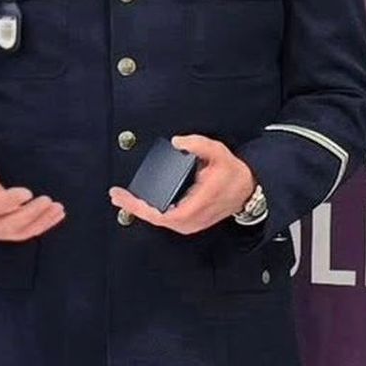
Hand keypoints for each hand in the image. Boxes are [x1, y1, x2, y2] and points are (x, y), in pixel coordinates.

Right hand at [0, 137, 65, 241]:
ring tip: (58, 207)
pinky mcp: (9, 233)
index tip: (27, 192)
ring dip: (41, 221)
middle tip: (47, 200)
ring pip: (21, 232)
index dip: (8, 202)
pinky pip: (28, 232)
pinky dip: (44, 224)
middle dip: (29, 214)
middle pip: (8, 225)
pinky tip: (58, 214)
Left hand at [108, 135, 254, 234]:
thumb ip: (198, 144)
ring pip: (159, 221)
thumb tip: (178, 142)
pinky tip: (140, 204)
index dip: (141, 207)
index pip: (163, 214)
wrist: (247, 189)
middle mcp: (193, 218)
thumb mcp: (218, 152)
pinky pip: (165, 220)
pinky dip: (151, 212)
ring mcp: (192, 224)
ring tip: (124, 198)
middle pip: (156, 219)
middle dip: (134, 207)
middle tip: (117, 195)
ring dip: (141, 210)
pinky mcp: (190, 223)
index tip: (125, 197)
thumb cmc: (232, 173)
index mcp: (198, 204)